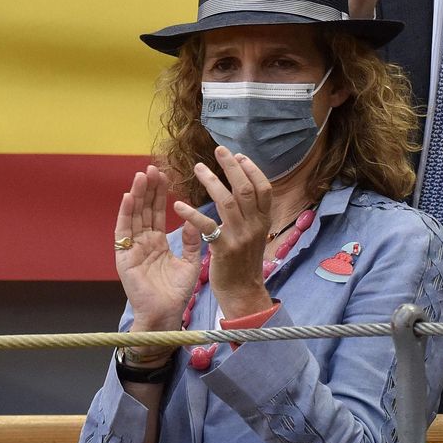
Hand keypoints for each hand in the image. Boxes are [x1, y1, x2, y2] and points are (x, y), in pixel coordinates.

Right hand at [115, 165, 201, 331]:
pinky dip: (124, 214)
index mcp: (157, 243)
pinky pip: (123, 232)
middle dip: (147, 189)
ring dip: (136, 195)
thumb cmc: (177, 293)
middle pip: (143, 210)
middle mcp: (142, 243)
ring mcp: (132, 249)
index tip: (163, 175)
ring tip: (141, 175)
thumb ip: (192, 242)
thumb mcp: (190, 263)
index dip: (159, 194)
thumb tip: (195, 220)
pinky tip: (128, 197)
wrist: (165, 314)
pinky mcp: (124, 257)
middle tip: (151, 167)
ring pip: (133, 216)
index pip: (156, 212)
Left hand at [175, 148, 273, 319]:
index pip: (264, 188)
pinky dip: (191, 213)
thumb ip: (251, 213)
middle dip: (232, 166)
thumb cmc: (244, 262)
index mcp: (264, 221)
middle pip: (245, 188)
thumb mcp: (254, 234)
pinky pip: (206, 226)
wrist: (243, 292)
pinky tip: (178, 204)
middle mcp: (255, 226)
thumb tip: (243, 188)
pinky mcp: (224, 249)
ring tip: (198, 168)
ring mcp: (240, 237)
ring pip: (227, 201)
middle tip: (219, 150)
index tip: (238, 156)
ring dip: (211, 181)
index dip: (252, 169)